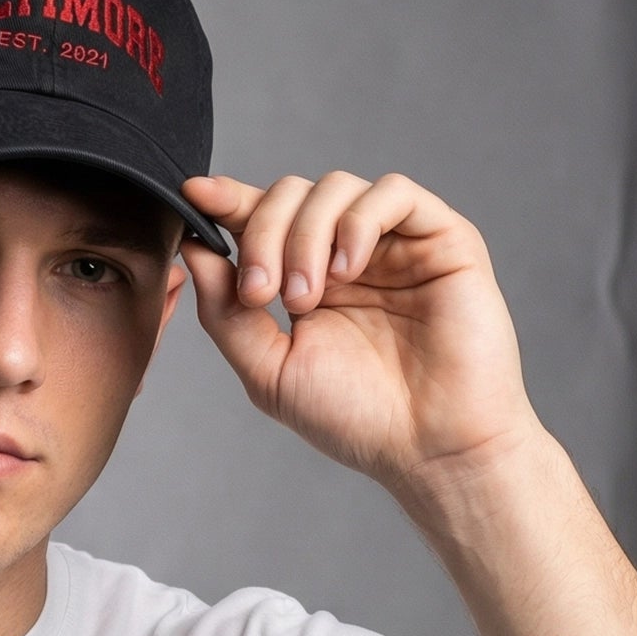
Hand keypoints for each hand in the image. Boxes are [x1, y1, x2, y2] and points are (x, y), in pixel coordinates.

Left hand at [178, 170, 544, 496]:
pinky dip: (357, 221)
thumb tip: (193, 251)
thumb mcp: (269, 371)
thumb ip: (226, 313)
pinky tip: (348, 269)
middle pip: (291, 194)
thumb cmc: (357, 418)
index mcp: (307, 280)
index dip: (228, 200)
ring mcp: (394, 245)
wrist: (430, 448)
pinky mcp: (442, 239)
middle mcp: (347, 255)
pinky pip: (393, 193)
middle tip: (262, 294)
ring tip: (307, 297)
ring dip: (305, 234)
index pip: (263, 219)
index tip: (195, 197)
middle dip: (262, 234)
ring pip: (335, 187)